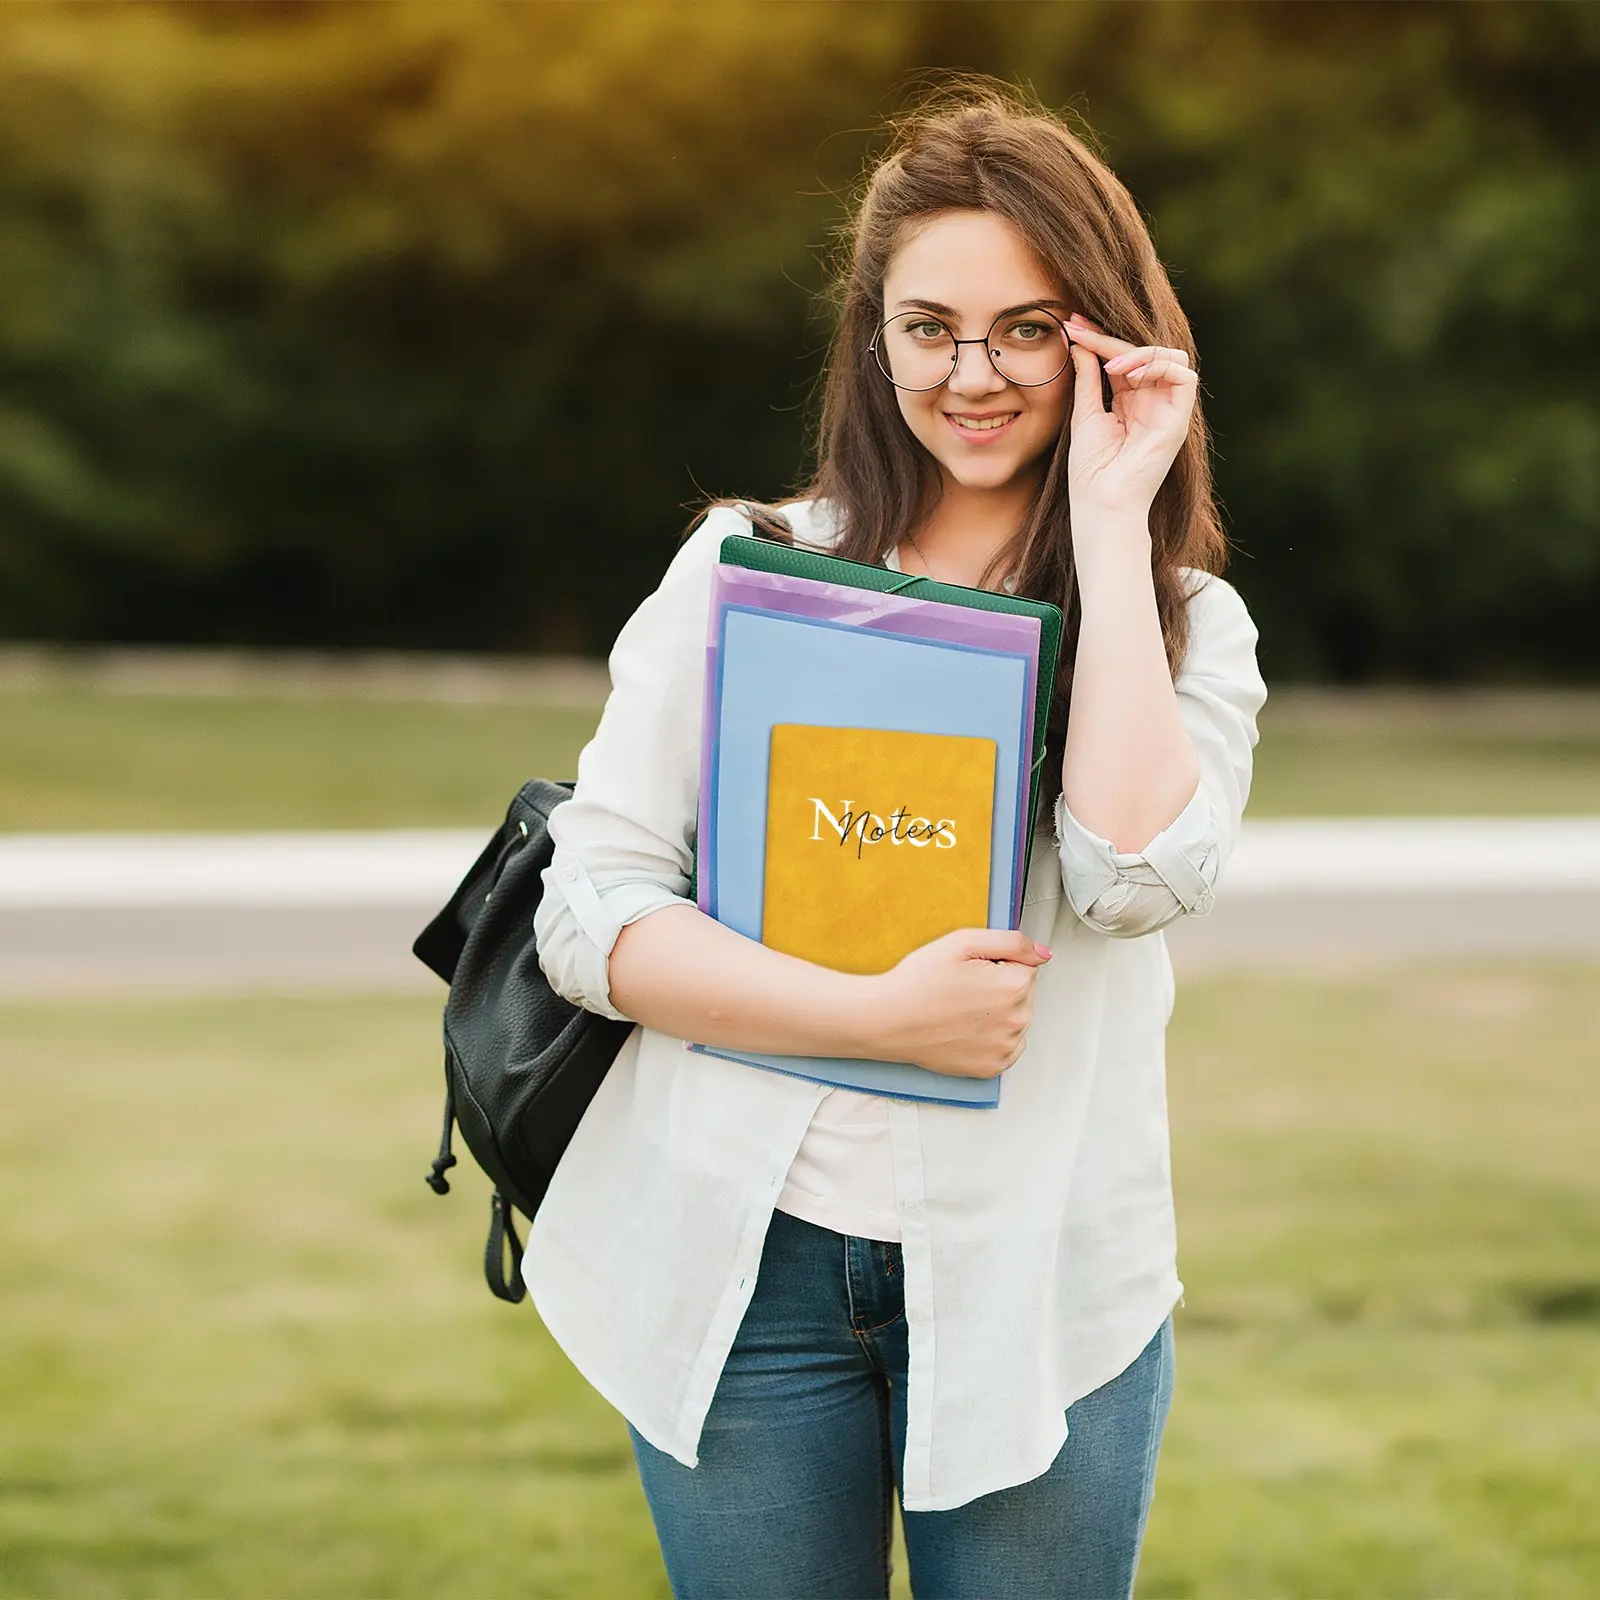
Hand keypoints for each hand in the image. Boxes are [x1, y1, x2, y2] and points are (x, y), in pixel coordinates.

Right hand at [869, 928, 1050, 1078]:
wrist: (888, 1020)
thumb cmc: (919, 981)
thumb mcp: (963, 942)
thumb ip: (1012, 942)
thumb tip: (1043, 954)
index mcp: (1014, 986)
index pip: (1025, 965)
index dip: (996, 962)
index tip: (971, 969)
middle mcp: (1017, 1021)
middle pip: (1022, 993)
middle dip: (999, 986)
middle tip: (962, 988)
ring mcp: (1005, 1048)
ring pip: (1015, 1018)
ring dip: (997, 1012)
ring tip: (959, 1008)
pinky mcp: (992, 1067)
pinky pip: (1006, 1045)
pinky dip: (991, 1036)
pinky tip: (965, 1028)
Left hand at [1062, 314, 1198, 525]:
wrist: (1100, 503)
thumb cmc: (1090, 469)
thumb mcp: (1084, 413)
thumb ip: (1087, 376)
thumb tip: (1078, 341)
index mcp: (1130, 400)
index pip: (1122, 357)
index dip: (1098, 339)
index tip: (1071, 325)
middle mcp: (1152, 401)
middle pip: (1144, 352)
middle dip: (1111, 337)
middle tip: (1079, 330)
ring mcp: (1168, 410)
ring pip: (1170, 357)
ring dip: (1139, 352)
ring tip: (1110, 364)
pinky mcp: (1179, 420)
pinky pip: (1185, 377)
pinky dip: (1158, 367)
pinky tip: (1128, 375)